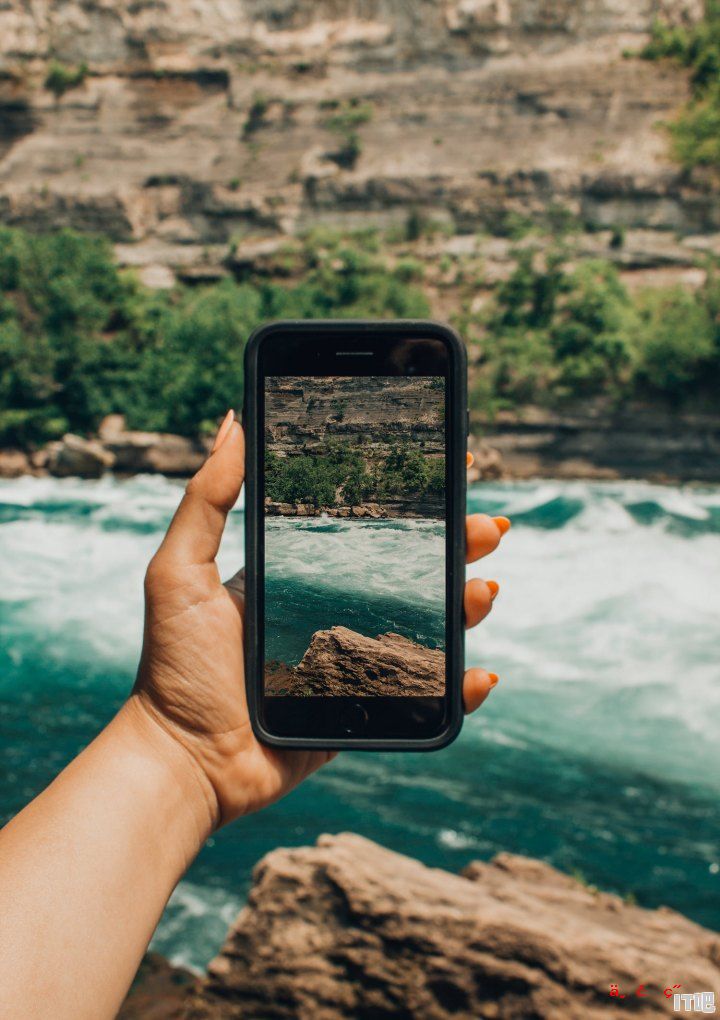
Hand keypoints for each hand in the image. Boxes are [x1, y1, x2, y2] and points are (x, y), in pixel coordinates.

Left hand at [130, 414, 508, 829]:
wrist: (184, 760)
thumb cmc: (174, 665)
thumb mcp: (180, 570)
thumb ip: (206, 500)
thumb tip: (232, 423)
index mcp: (300, 576)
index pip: (367, 526)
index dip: (411, 499)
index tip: (449, 463)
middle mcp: (332, 613)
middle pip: (411, 571)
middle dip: (457, 545)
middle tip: (487, 527)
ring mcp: (352, 663)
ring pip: (428, 627)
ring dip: (467, 605)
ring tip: (483, 589)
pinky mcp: (363, 712)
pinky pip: (424, 698)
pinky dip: (459, 686)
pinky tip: (480, 672)